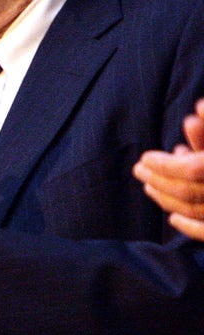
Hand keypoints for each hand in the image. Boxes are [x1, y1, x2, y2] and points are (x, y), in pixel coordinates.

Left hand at [134, 97, 203, 238]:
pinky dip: (190, 227)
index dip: (164, 165)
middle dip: (159, 180)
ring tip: (149, 186)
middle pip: (188, 191)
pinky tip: (172, 218)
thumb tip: (196, 108)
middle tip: (138, 169)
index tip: (144, 158)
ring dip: (167, 198)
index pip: (191, 169)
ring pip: (196, 210)